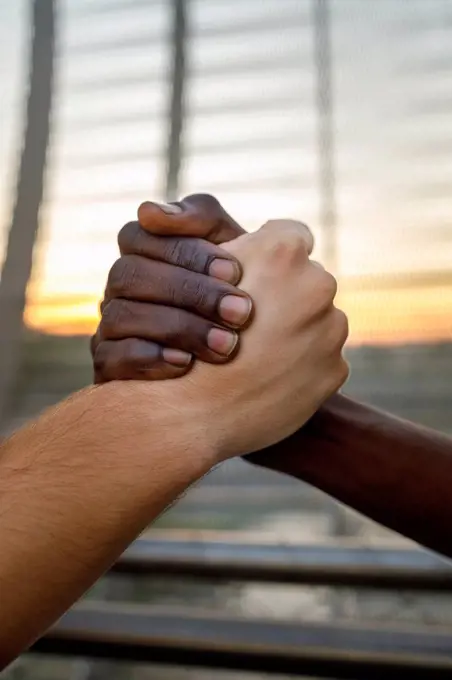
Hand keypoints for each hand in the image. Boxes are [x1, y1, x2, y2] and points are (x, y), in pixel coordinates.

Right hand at [91, 195, 249, 381]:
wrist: (248, 352)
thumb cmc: (237, 289)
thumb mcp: (232, 247)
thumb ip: (202, 217)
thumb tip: (148, 212)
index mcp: (140, 250)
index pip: (139, 236)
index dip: (185, 252)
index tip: (234, 271)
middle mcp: (118, 286)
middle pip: (130, 275)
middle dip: (189, 292)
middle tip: (240, 312)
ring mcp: (108, 325)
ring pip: (121, 316)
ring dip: (178, 329)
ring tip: (226, 345)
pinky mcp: (107, 365)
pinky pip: (112, 358)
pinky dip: (149, 359)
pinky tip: (187, 364)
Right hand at [158, 218, 348, 458]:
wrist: (191, 414)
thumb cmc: (185, 337)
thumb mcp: (194, 273)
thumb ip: (228, 245)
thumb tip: (236, 233)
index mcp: (284, 250)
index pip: (290, 234)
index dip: (266, 255)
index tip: (248, 279)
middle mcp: (318, 283)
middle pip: (307, 279)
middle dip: (283, 296)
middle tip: (248, 322)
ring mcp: (331, 330)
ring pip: (317, 320)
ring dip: (293, 333)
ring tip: (255, 356)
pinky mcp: (336, 370)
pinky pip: (320, 360)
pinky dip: (299, 367)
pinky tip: (268, 379)